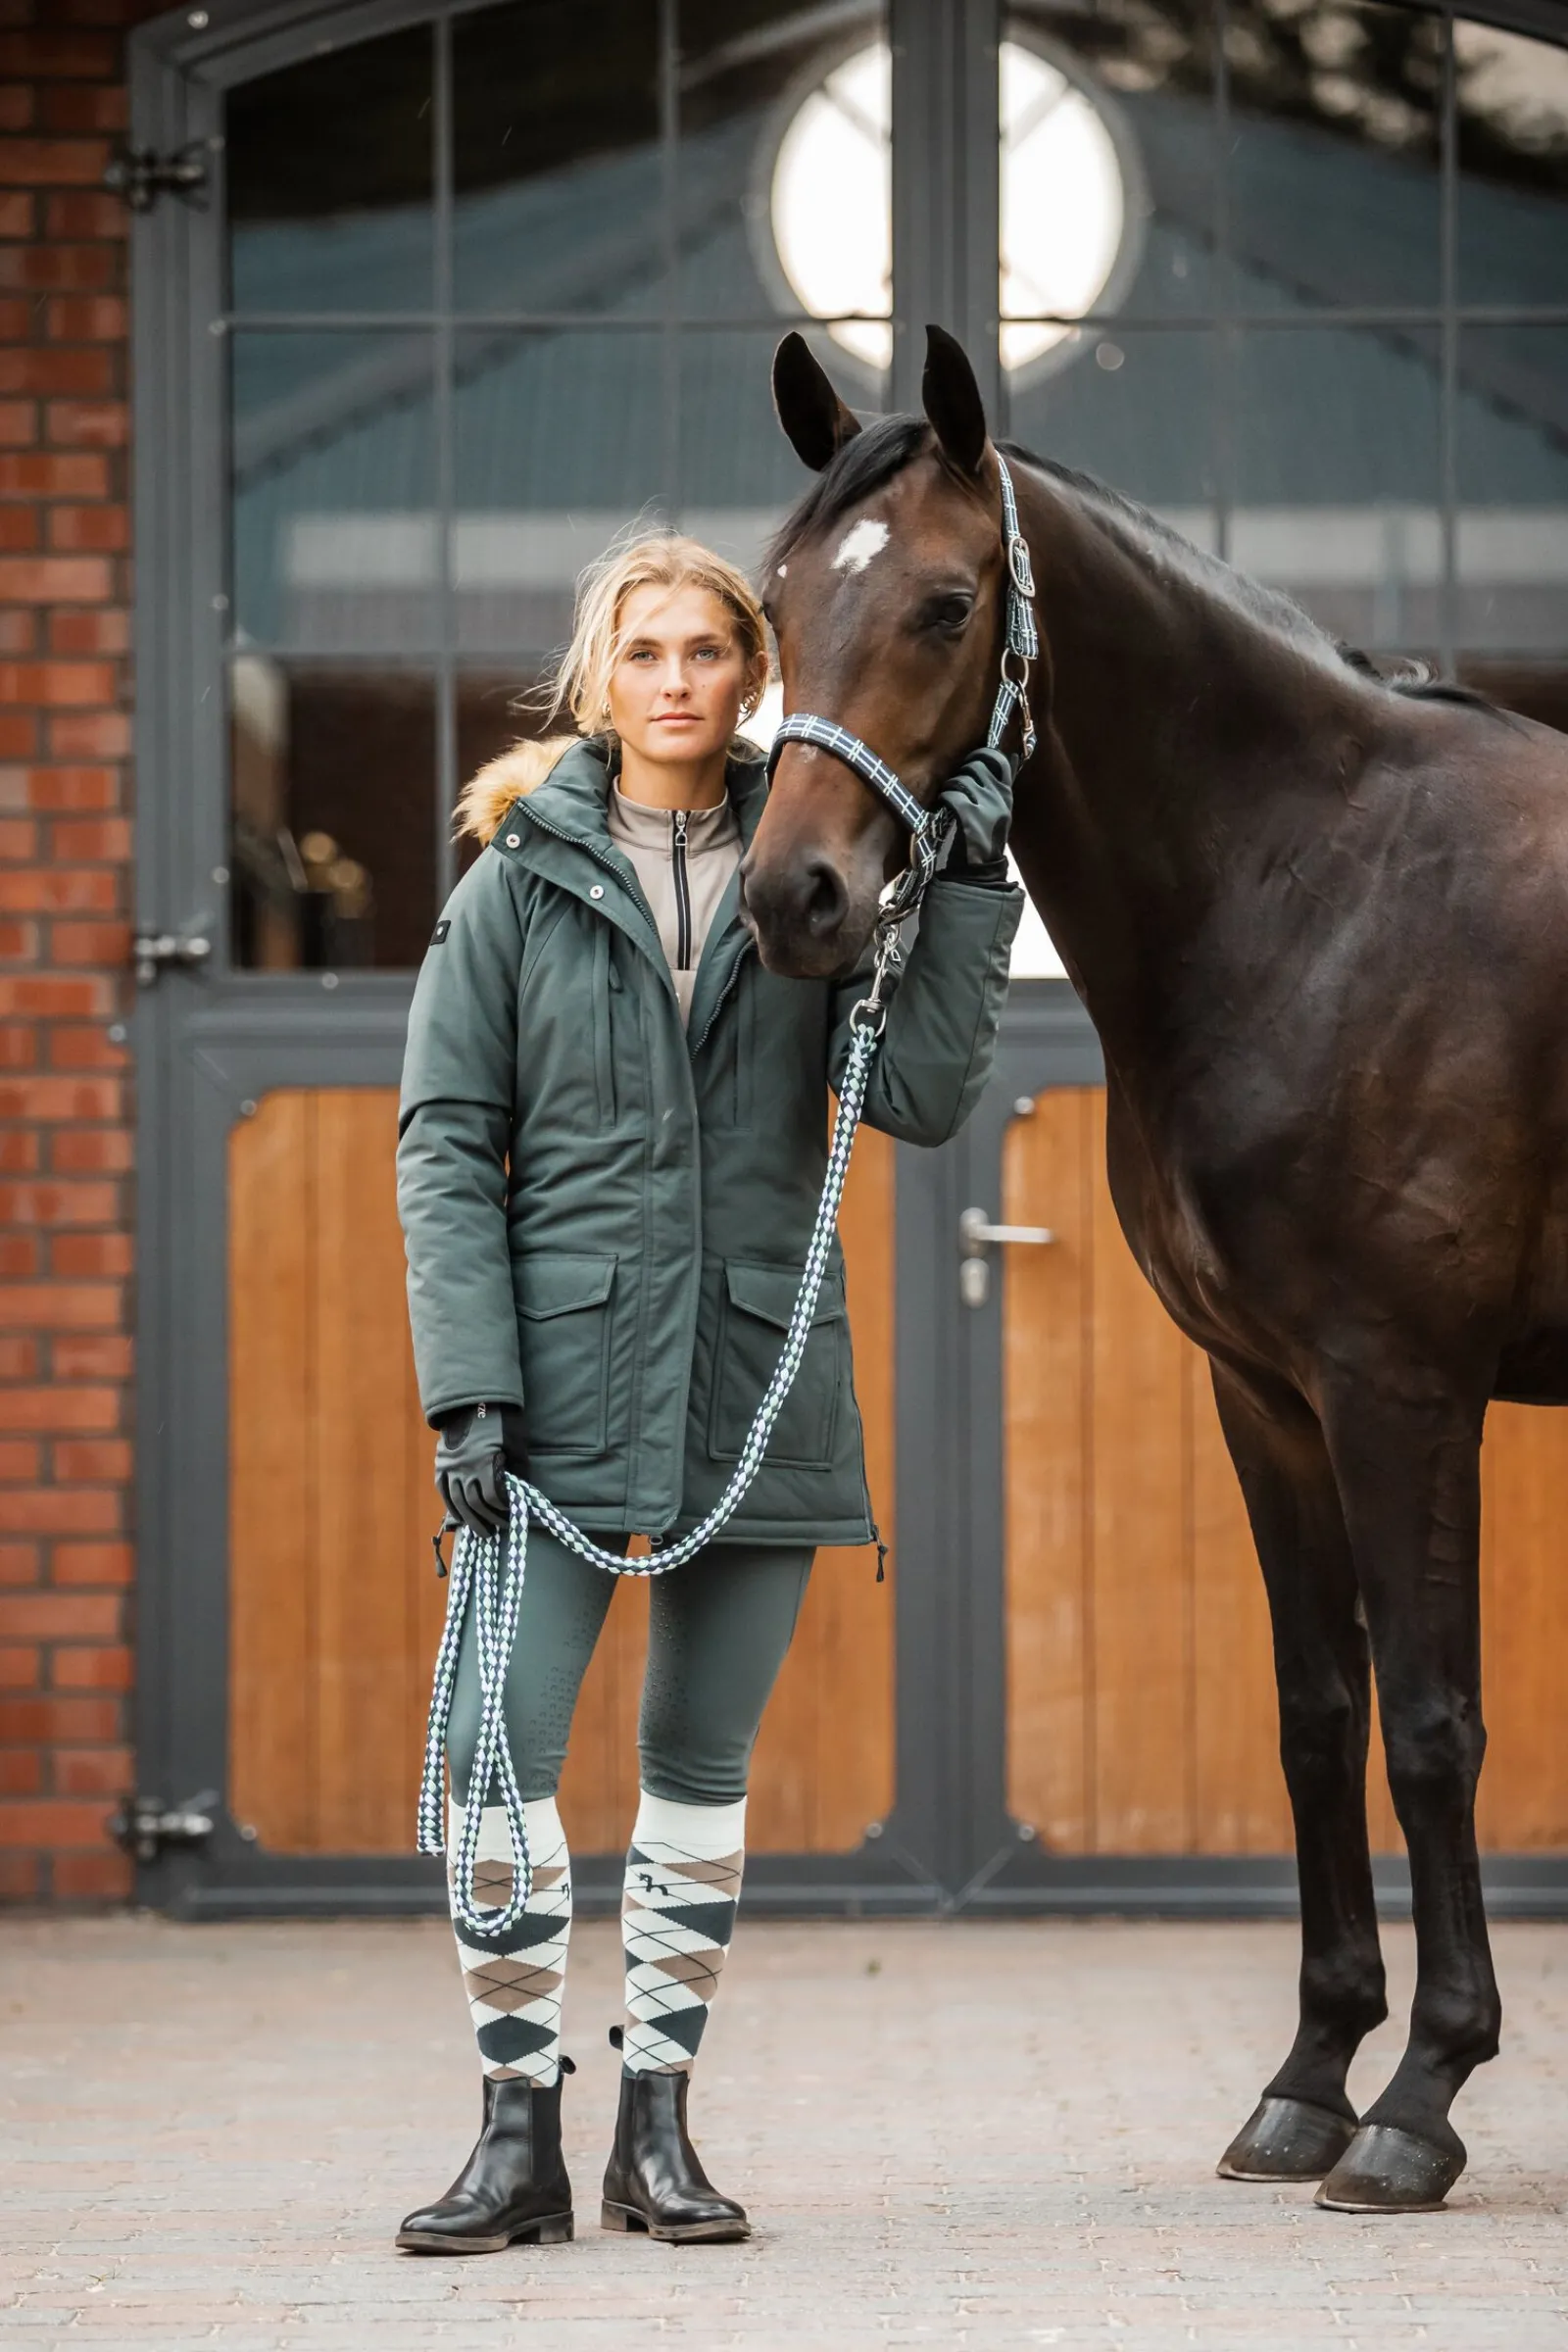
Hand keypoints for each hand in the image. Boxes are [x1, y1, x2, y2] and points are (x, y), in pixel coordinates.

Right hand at [434, 1402, 510, 1536]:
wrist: (473, 1401)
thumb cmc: (502, 1421)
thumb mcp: (516, 1445)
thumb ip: (517, 1470)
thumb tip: (519, 1494)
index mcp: (485, 1463)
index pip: (493, 1498)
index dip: (503, 1510)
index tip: (511, 1516)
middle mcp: (464, 1468)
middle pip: (474, 1504)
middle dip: (487, 1521)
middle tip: (496, 1531)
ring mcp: (449, 1467)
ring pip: (457, 1502)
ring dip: (469, 1520)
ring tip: (481, 1532)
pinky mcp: (441, 1465)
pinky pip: (443, 1492)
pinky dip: (452, 1507)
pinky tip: (460, 1517)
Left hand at [939, 745, 1015, 884]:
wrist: (977, 872)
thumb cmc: (984, 840)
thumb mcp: (1000, 811)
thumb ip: (1001, 786)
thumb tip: (1014, 756)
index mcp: (1006, 795)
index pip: (998, 760)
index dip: (981, 756)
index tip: (971, 764)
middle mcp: (999, 797)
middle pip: (976, 765)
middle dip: (962, 772)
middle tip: (957, 786)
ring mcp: (984, 806)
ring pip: (961, 779)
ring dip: (950, 786)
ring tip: (949, 799)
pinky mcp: (968, 816)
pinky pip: (952, 794)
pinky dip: (945, 798)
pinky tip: (944, 808)